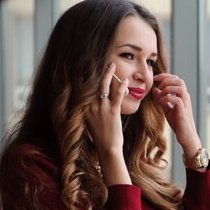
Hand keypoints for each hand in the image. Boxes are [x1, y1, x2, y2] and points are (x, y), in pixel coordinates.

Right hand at [86, 63, 131, 184]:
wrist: (108, 148)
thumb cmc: (101, 136)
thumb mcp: (91, 122)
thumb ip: (91, 110)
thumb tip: (93, 102)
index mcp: (84, 108)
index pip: (85, 88)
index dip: (86, 76)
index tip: (88, 66)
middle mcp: (90, 106)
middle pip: (93, 83)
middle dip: (97, 70)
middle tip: (102, 61)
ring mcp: (101, 109)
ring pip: (104, 86)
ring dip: (109, 74)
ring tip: (112, 65)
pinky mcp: (112, 112)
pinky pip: (117, 96)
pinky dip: (121, 87)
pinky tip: (125, 81)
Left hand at [152, 73, 201, 158]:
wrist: (186, 136)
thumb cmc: (178, 123)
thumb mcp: (167, 109)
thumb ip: (161, 99)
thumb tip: (155, 89)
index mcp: (182, 96)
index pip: (176, 79)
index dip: (165, 76)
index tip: (155, 78)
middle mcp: (185, 97)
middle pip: (179, 80)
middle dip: (166, 79)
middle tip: (157, 84)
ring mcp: (185, 104)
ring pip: (180, 87)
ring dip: (168, 88)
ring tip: (161, 95)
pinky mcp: (183, 111)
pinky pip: (177, 99)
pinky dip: (167, 98)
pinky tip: (162, 102)